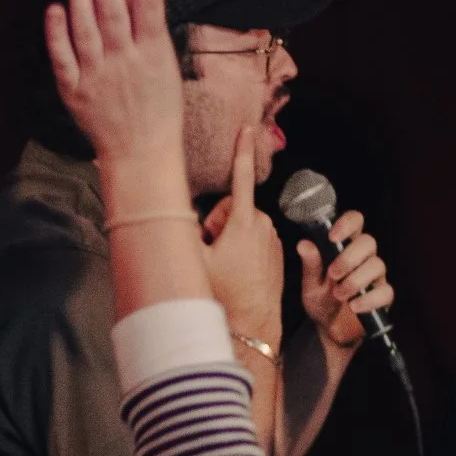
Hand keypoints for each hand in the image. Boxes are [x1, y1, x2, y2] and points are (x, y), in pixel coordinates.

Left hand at [44, 0, 182, 183]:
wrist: (141, 154)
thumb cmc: (157, 105)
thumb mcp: (164, 61)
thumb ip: (147, 19)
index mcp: (153, 53)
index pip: (150, 1)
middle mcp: (125, 62)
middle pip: (114, 8)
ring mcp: (97, 77)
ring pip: (86, 27)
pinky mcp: (74, 91)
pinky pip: (64, 58)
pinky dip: (58, 33)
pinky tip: (55, 6)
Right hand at [201, 142, 282, 341]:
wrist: (252, 326)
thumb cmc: (223, 295)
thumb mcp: (195, 260)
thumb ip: (186, 230)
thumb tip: (178, 214)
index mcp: (243, 222)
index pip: (241, 177)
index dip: (241, 151)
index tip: (247, 129)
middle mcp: (262, 226)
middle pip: (231, 207)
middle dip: (218, 223)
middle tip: (212, 251)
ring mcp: (272, 239)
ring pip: (242, 223)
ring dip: (229, 237)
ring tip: (225, 264)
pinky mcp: (277, 251)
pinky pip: (253, 238)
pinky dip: (242, 248)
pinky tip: (238, 270)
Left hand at [297, 210, 393, 351]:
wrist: (331, 330)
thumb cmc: (321, 301)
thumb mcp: (310, 285)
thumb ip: (310, 266)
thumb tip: (303, 244)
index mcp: (345, 247)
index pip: (355, 221)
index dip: (347, 224)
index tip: (332, 237)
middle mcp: (363, 258)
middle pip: (369, 241)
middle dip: (349, 258)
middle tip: (332, 275)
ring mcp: (375, 277)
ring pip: (377, 265)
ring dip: (355, 280)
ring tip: (338, 295)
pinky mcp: (383, 296)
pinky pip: (385, 292)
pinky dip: (368, 299)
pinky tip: (354, 306)